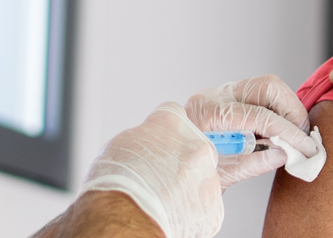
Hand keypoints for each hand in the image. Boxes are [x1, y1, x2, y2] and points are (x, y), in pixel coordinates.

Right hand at [82, 103, 222, 237]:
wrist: (128, 217)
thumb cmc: (118, 183)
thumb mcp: (120, 144)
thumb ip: (142, 139)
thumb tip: (143, 146)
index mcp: (172, 123)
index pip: (173, 116)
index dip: (163, 133)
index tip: (158, 144)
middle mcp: (197, 146)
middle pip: (193, 148)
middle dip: (179, 161)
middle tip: (158, 177)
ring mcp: (209, 178)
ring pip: (200, 180)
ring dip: (185, 188)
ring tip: (161, 200)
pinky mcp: (214, 208)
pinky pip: (204, 207)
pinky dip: (190, 212)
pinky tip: (170, 214)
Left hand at [185, 74, 318, 185]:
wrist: (167, 166)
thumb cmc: (187, 172)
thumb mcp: (218, 175)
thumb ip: (252, 164)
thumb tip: (285, 154)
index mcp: (207, 114)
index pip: (258, 116)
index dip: (287, 132)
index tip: (306, 148)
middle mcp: (215, 96)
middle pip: (266, 87)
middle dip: (292, 111)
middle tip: (302, 138)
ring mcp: (222, 93)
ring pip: (268, 86)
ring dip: (288, 108)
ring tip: (294, 135)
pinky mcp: (230, 96)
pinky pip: (262, 94)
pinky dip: (278, 109)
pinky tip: (281, 131)